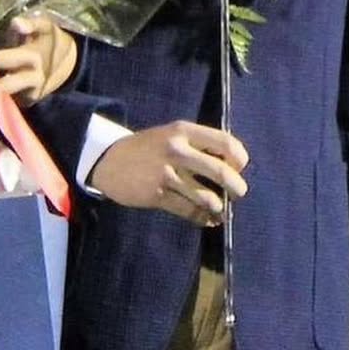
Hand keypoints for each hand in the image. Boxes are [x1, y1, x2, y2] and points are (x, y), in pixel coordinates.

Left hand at [0, 15, 76, 104]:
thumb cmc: (49, 40)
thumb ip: (31, 23)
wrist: (68, 64)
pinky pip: (5, 101)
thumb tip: (16, 22)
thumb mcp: (45, 27)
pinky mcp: (25, 103)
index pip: (4, 59)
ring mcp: (28, 94)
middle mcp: (32, 80)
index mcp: (34, 58)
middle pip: (2, 86)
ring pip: (2, 97)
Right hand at [89, 121, 248, 224]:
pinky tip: (207, 219)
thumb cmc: (149, 147)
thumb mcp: (172, 135)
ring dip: (219, 207)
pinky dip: (203, 218)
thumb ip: (198, 145)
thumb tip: (232, 166)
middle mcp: (177, 150)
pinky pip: (189, 211)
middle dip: (237, 188)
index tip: (239, 168)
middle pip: (221, 172)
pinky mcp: (157, 195)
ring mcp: (166, 174)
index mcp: (183, 131)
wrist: (109, 160)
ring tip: (221, 209)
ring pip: (207, 197)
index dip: (239, 159)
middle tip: (239, 193)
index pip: (225, 143)